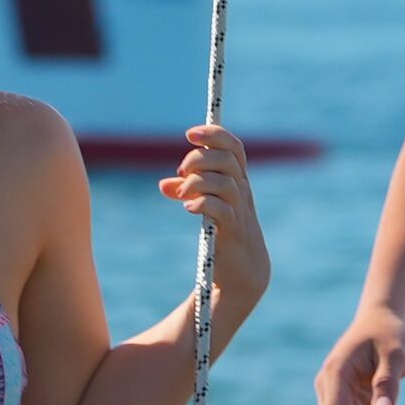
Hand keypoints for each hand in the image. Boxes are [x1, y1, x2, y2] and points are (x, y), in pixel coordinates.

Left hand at [161, 123, 270, 302]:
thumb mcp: (206, 207)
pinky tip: (189, 208)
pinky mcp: (232, 230)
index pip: (233, 146)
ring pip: (224, 182)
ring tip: (181, 195)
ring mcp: (239, 210)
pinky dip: (203, 204)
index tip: (189, 134)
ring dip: (198, 182)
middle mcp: (241, 190)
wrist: (241, 271)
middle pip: (226, 159)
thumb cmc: (224, 233)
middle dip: (199, 159)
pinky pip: (221, 209)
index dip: (214, 134)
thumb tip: (163, 185)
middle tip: (181, 172)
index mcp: (237, 180)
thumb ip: (187, 192)